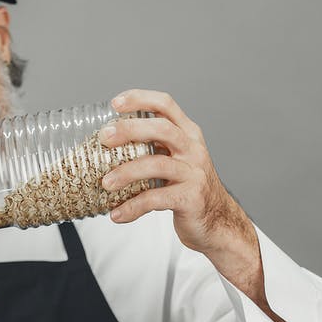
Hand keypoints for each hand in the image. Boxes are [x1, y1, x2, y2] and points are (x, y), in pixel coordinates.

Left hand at [98, 89, 294, 321]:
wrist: (217, 222)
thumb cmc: (188, 188)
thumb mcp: (175, 160)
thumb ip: (152, 148)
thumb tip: (104, 147)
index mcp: (187, 134)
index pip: (165, 105)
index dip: (140, 99)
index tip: (115, 103)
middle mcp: (193, 149)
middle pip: (162, 128)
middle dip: (130, 129)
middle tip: (104, 137)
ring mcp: (194, 173)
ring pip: (157, 164)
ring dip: (126, 173)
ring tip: (105, 183)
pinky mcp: (191, 198)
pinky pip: (156, 199)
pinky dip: (133, 207)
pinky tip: (117, 214)